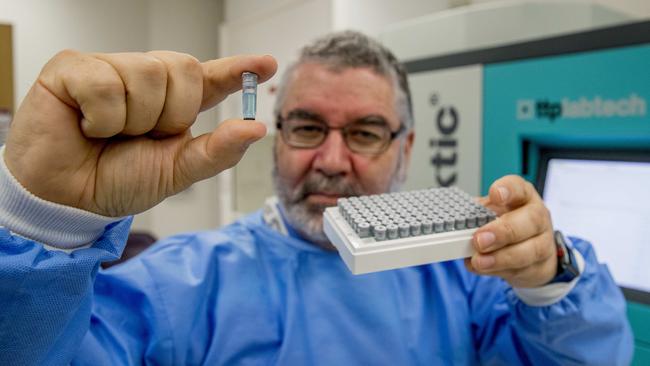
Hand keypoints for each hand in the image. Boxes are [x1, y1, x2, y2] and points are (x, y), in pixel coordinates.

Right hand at [4, 50, 276, 216]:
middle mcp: (145, 80)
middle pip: (184, 69)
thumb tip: (255, 128)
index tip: (267, 65)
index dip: (238, 70)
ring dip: (133, 119)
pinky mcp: (74, 68)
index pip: (211, 78)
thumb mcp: (176, 171)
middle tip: (141, 136)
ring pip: (147, 74)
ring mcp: (110, 69)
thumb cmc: (117, 181)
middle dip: (170, 113)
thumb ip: (216, 151)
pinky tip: (86, 126)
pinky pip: (106, 82)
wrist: (67, 199)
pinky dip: (101, 117)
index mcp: (172, 103)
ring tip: (108, 133)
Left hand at [465, 175, 556, 287]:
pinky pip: (523, 270)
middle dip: (503, 231)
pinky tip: (484, 268)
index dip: (509, 189)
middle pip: (531, 220)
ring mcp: (543, 242)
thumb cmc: (508, 224)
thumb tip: (457, 223)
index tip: (495, 194)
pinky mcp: (541, 266)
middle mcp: (537, 217)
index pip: (520, 188)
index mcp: (523, 197)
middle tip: (479, 240)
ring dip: (501, 257)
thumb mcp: (491, 213)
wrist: (530, 252)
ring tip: (479, 261)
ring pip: (531, 250)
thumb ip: (477, 216)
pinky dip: (500, 271)